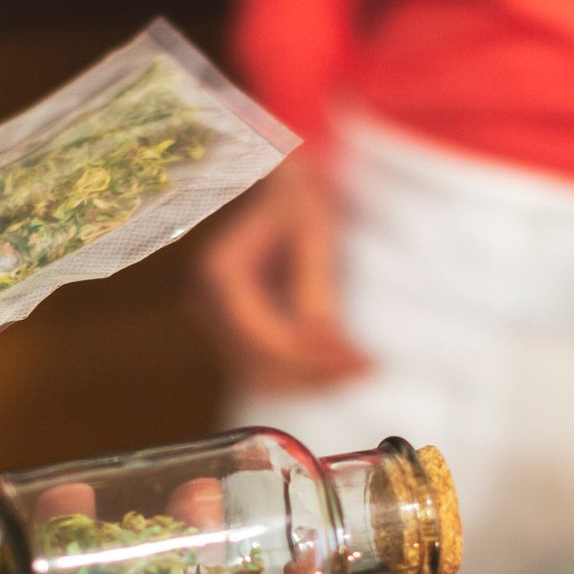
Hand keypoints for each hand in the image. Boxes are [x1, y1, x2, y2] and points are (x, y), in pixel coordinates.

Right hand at [197, 157, 370, 391]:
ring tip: (359, 366)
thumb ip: (316, 287)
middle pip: (258, 366)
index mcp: (221, 273)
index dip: (309, 357)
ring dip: (310, 380)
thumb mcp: (315, 234)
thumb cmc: (299, 203)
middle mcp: (206, 302)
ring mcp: (213, 321)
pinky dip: (301, 373)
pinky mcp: (229, 333)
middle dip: (314, 374)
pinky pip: (263, 370)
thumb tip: (324, 340)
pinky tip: (340, 364)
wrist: (281, 193)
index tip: (359, 359)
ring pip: (260, 377)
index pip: (260, 337)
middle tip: (367, 366)